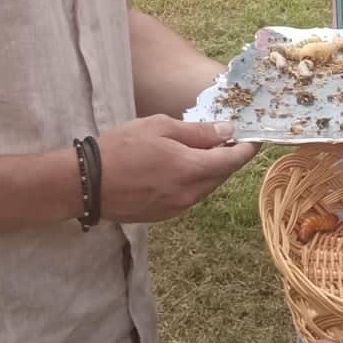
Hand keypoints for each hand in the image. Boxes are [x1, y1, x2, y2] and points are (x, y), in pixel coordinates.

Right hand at [95, 116, 256, 223]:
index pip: (232, 161)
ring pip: (206, 187)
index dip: (247, 149)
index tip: (255, 138)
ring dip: (210, 170)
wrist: (86, 183)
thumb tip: (227, 132)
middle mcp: (189, 194)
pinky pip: (189, 197)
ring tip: (203, 151)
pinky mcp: (163, 215)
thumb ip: (198, 132)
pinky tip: (181, 168)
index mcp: (191, 169)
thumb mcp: (160, 128)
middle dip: (229, 158)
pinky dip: (193, 182)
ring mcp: (176, 208)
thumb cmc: (121, 148)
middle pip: (221, 175)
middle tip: (229, 140)